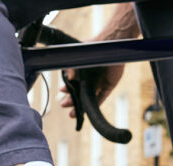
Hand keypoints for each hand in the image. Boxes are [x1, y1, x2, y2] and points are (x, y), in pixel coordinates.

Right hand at [58, 3, 136, 118]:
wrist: (110, 44)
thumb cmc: (93, 47)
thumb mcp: (78, 56)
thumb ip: (72, 66)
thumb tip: (68, 78)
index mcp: (82, 70)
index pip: (73, 83)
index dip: (67, 89)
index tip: (61, 92)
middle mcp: (90, 77)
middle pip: (80, 92)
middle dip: (71, 100)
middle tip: (63, 105)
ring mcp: (99, 82)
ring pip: (89, 97)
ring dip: (81, 106)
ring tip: (72, 113)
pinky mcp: (108, 86)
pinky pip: (101, 98)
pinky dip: (94, 105)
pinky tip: (87, 111)